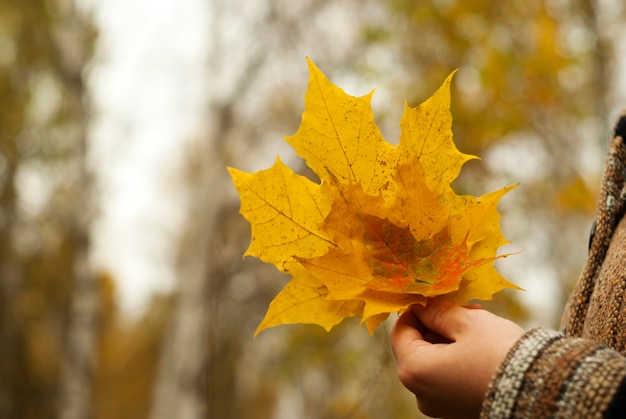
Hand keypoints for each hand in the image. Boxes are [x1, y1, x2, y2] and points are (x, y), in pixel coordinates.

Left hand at [390, 299, 523, 417]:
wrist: (540, 395)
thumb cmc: (499, 356)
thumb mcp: (467, 323)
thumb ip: (438, 311)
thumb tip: (422, 305)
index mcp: (414, 370)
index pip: (400, 330)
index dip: (417, 310)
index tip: (437, 298)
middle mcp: (420, 393)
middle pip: (417, 346)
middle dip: (438, 323)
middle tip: (465, 308)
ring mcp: (438, 404)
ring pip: (434, 359)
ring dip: (451, 338)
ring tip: (479, 323)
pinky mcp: (456, 409)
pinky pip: (448, 375)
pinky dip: (459, 357)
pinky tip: (482, 345)